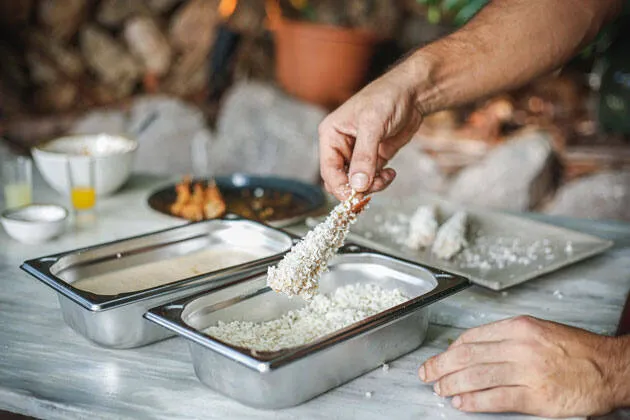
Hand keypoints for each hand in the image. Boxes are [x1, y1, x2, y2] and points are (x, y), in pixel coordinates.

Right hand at [318, 65, 422, 200]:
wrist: (413, 93)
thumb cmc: (388, 98)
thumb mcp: (373, 125)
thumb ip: (364, 157)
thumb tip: (357, 185)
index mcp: (331, 135)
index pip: (328, 170)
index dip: (340, 187)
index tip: (355, 198)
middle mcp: (340, 145)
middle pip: (340, 180)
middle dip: (356, 188)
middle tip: (374, 187)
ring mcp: (357, 153)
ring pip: (356, 183)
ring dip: (371, 186)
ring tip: (386, 177)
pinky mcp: (373, 158)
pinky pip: (370, 179)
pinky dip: (380, 181)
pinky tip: (391, 173)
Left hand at [418, 316, 622, 416]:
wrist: (610, 368)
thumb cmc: (576, 350)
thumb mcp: (538, 331)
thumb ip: (506, 338)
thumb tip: (474, 349)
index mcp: (519, 327)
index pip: (472, 337)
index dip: (449, 350)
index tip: (439, 358)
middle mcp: (520, 346)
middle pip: (467, 355)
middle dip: (441, 366)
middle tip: (426, 373)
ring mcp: (528, 371)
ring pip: (476, 376)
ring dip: (452, 384)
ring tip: (440, 389)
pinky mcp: (536, 396)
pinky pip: (496, 398)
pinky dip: (474, 401)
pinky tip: (462, 403)